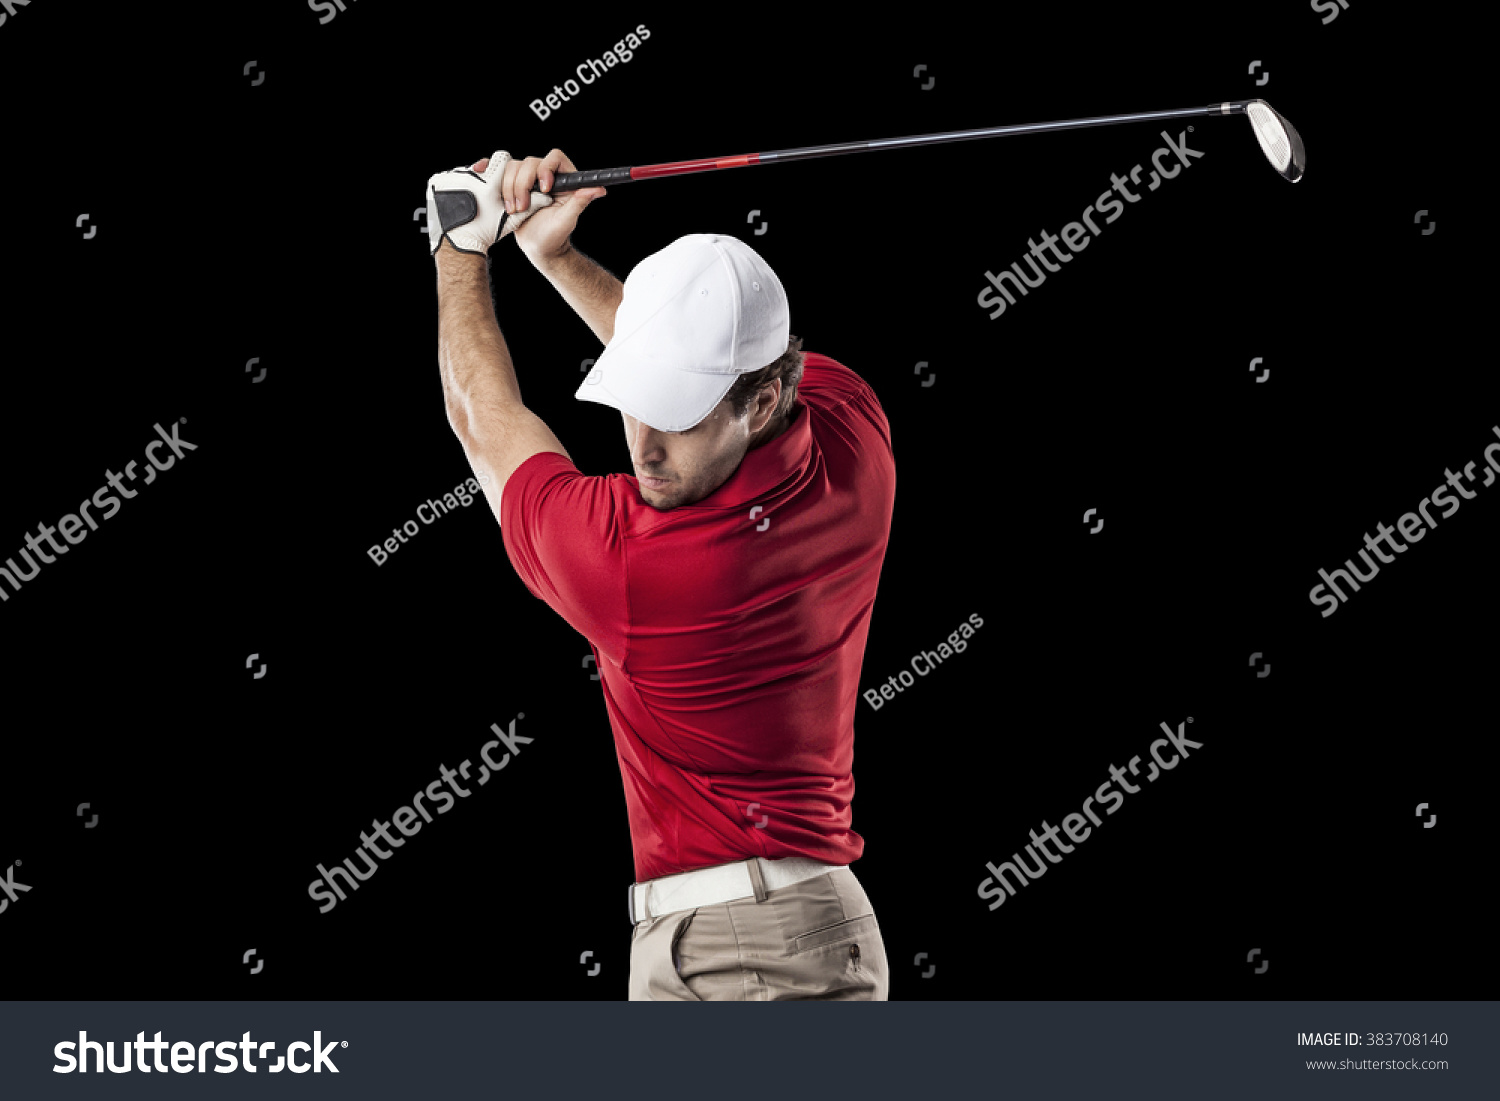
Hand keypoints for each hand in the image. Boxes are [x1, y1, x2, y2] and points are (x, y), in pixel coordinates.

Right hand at [487, 148, 606, 266]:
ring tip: (514, 210)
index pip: (555, 158)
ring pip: (512, 167)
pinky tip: (480, 170)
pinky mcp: (511, 184)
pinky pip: (498, 170)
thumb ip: (579, 203)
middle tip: (523, 207)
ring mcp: (527, 179)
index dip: (546, 168)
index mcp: (564, 180)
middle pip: (529, 162)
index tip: (543, 189)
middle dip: (523, 186)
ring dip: (509, 189)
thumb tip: (598, 189)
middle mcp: (545, 176)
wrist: (537, 248)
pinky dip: (489, 169)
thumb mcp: (566, 221)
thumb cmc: (554, 237)